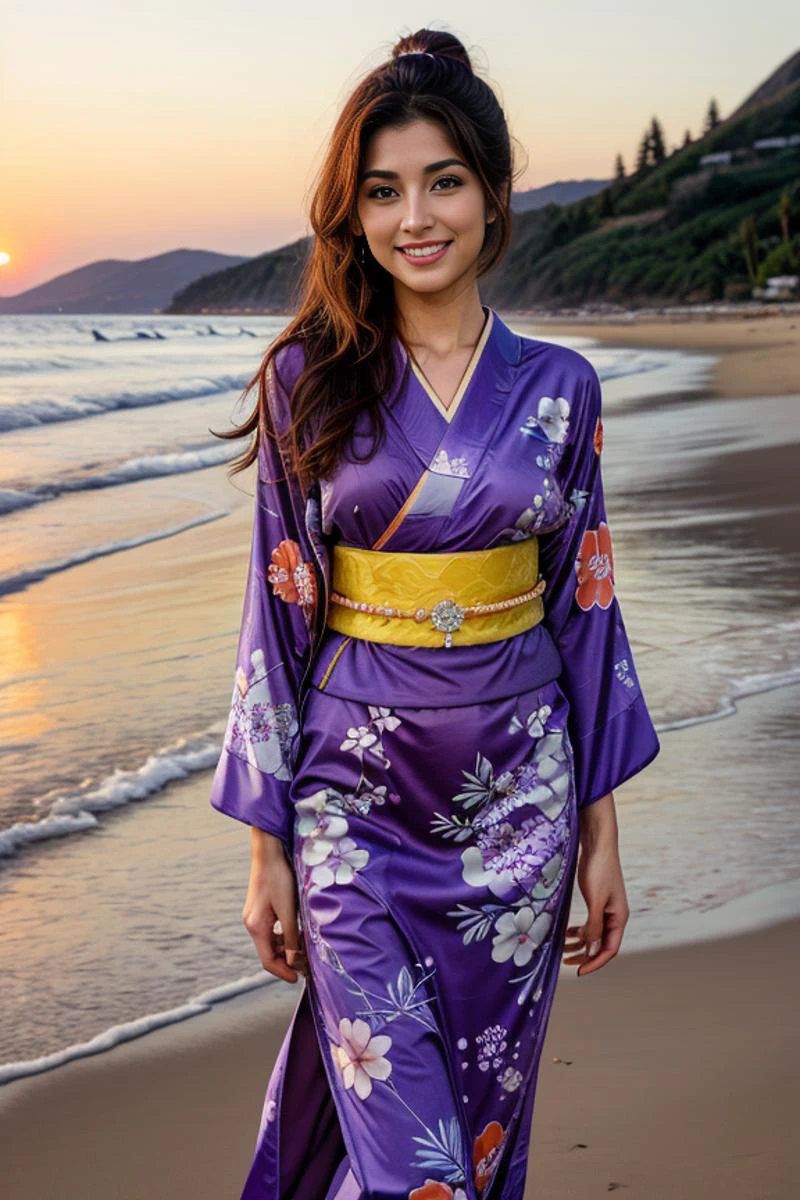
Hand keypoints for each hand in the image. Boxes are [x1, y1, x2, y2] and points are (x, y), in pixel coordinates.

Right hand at [242, 829, 307, 983]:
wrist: (269, 851)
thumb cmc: (279, 878)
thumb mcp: (288, 909)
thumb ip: (290, 937)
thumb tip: (294, 962)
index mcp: (256, 927)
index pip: (267, 961)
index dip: (283, 972)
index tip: (299, 979)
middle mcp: (252, 923)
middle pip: (268, 952)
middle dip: (286, 961)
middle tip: (307, 965)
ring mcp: (254, 915)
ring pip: (270, 941)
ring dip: (286, 948)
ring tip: (305, 949)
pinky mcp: (260, 908)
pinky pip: (271, 929)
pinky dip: (284, 935)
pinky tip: (297, 931)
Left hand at [562, 792, 628, 975]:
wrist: (598, 844)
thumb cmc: (599, 870)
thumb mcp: (595, 900)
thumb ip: (594, 925)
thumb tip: (590, 948)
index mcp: (619, 918)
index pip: (609, 949)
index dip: (595, 962)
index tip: (578, 971)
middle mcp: (614, 916)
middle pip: (602, 945)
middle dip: (585, 955)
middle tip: (566, 962)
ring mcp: (606, 908)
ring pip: (594, 934)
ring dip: (580, 943)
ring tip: (562, 949)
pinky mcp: (596, 900)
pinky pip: (589, 922)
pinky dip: (579, 930)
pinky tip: (566, 932)